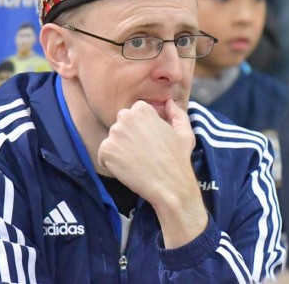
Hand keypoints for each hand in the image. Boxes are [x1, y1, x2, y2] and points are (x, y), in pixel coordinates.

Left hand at [98, 100, 206, 246]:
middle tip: (141, 152)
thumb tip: (170, 103)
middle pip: (120, 125)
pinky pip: (103, 154)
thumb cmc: (178, 159)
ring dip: (119, 149)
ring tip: (135, 162)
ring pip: (112, 139)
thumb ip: (177, 113)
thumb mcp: (185, 132)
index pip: (133, 114)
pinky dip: (110, 162)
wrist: (170, 185)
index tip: (148, 141)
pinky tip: (125, 169)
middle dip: (127, 136)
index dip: (140, 129)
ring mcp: (114, 133)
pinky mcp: (107, 150)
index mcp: (142, 109)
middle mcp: (125, 117)